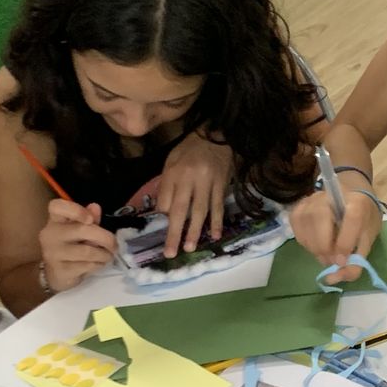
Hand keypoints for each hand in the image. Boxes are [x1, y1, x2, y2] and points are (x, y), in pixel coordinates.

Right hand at [39, 198, 117, 291]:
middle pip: (82, 230)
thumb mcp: (78, 230)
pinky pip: (87, 266)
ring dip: (104, 254)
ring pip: (87, 251)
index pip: (57, 207)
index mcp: (55, 220)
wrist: (56, 274)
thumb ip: (88, 218)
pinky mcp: (60, 271)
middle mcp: (51, 234)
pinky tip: (99, 264)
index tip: (90, 219)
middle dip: (105, 238)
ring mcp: (53, 253)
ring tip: (108, 256)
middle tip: (114, 245)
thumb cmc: (70, 247)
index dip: (75, 210)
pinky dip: (98, 265)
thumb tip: (95, 207)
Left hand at [133, 133, 232, 257]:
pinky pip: (218, 206)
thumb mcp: (171, 161)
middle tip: (171, 253)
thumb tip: (164, 211)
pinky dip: (217, 222)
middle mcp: (189, 179)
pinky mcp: (222, 184)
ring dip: (195, 231)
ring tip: (190, 248)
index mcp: (174, 172)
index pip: (165, 199)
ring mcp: (207, 182)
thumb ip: (167, 185)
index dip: (164, 215)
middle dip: (175, 233)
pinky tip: (216, 235)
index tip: (164, 227)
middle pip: (180, 210)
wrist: (217, 134)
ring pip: (200, 211)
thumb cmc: (189, 150)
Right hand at [288, 186, 381, 283]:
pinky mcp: (299, 207)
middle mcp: (332, 196)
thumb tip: (333, 279)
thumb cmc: (361, 222)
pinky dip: (304, 242)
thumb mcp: (366, 242)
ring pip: (305, 223)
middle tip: (330, 261)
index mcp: (357, 202)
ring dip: (313, 246)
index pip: (351, 219)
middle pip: (320, 217)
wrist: (352, 201)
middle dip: (323, 246)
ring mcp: (312, 199)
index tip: (341, 261)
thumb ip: (355, 262)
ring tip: (324, 254)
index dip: (345, 243)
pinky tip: (314, 245)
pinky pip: (296, 226)